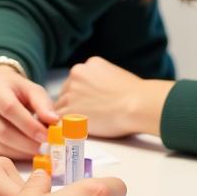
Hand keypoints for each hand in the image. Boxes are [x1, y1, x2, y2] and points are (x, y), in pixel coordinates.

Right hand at [0, 64, 56, 158]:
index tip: (47, 135)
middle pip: (3, 131)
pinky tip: (28, 152)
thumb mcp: (31, 90)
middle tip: (46, 148)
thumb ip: (43, 104)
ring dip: (23, 151)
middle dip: (28, 143)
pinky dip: (15, 155)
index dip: (29, 125)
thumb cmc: (16, 91)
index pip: (10, 109)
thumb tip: (54, 121)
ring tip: (40, 150)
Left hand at [56, 56, 172, 136]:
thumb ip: (102, 80)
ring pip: (61, 106)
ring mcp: (70, 92)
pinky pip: (59, 120)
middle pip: (66, 91)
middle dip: (74, 103)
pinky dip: (66, 127)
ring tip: (85, 124)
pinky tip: (77, 131)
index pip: (78, 79)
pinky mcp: (68, 111)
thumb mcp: (117, 76)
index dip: (83, 93)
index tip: (90, 103)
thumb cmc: (136, 95)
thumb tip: (101, 92)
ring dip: (70, 115)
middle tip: (89, 115)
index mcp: (91, 64)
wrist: (137, 104)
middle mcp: (77, 74)